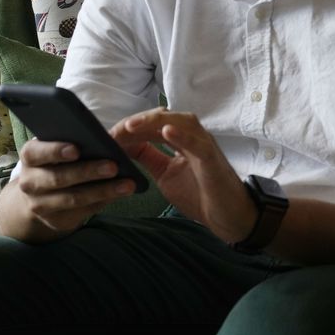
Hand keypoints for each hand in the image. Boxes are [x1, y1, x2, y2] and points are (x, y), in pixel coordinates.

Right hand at [0, 138, 135, 240]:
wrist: (41, 194)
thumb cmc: (58, 160)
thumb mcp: (60, 147)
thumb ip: (76, 141)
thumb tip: (109, 140)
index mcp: (30, 156)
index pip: (36, 152)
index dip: (55, 151)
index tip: (76, 149)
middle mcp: (30, 182)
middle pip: (59, 178)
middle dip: (87, 171)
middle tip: (113, 166)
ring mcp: (40, 205)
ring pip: (73, 198)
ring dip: (103, 191)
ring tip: (127, 184)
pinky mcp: (56, 221)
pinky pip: (82, 212)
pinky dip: (103, 201)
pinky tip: (120, 194)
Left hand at [114, 108, 256, 243]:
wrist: (227, 216)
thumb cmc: (200, 194)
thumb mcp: (166, 174)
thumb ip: (150, 157)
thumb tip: (125, 145)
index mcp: (182, 140)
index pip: (154, 125)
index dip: (131, 127)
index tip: (108, 136)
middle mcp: (193, 137)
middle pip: (165, 118)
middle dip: (138, 122)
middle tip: (114, 131)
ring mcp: (204, 145)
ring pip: (180, 122)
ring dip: (154, 122)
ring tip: (132, 126)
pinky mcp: (212, 159)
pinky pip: (197, 143)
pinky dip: (182, 135)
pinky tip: (166, 131)